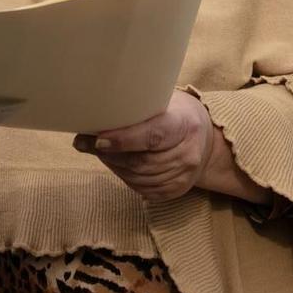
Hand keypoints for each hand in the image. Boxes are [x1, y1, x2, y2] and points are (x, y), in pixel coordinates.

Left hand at [77, 90, 214, 202]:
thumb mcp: (161, 101)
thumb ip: (134, 109)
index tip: (99, 139)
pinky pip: (143, 189)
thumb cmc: (175, 113)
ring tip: (102, 151)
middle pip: (140, 161)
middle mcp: (188, 153)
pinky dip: (125, 177)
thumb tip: (93, 119)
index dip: (124, 139)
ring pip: (138, 177)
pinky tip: (118, 164)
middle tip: (88, 143)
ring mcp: (184, 176)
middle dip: (110, 154)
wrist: (204, 137)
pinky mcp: (177, 190)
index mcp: (185, 124)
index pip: (153, 136)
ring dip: (114, 166)